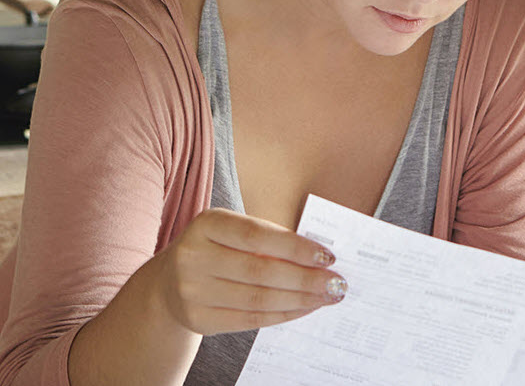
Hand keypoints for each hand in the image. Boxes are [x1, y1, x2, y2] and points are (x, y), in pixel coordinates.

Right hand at [151, 208, 346, 335]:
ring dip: (300, 299)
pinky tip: (305, 308)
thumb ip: (269, 238)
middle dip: (306, 279)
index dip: (295, 247)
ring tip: (327, 296)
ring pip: (258, 299)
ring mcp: (191, 290)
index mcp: (207, 223)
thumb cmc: (217, 249)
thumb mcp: (233, 232)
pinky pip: (249, 319)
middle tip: (338, 283)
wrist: (168, 283)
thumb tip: (319, 257)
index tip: (329, 256)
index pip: (258, 235)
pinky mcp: (197, 319)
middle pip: (261, 271)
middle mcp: (194, 256)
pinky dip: (283, 314)